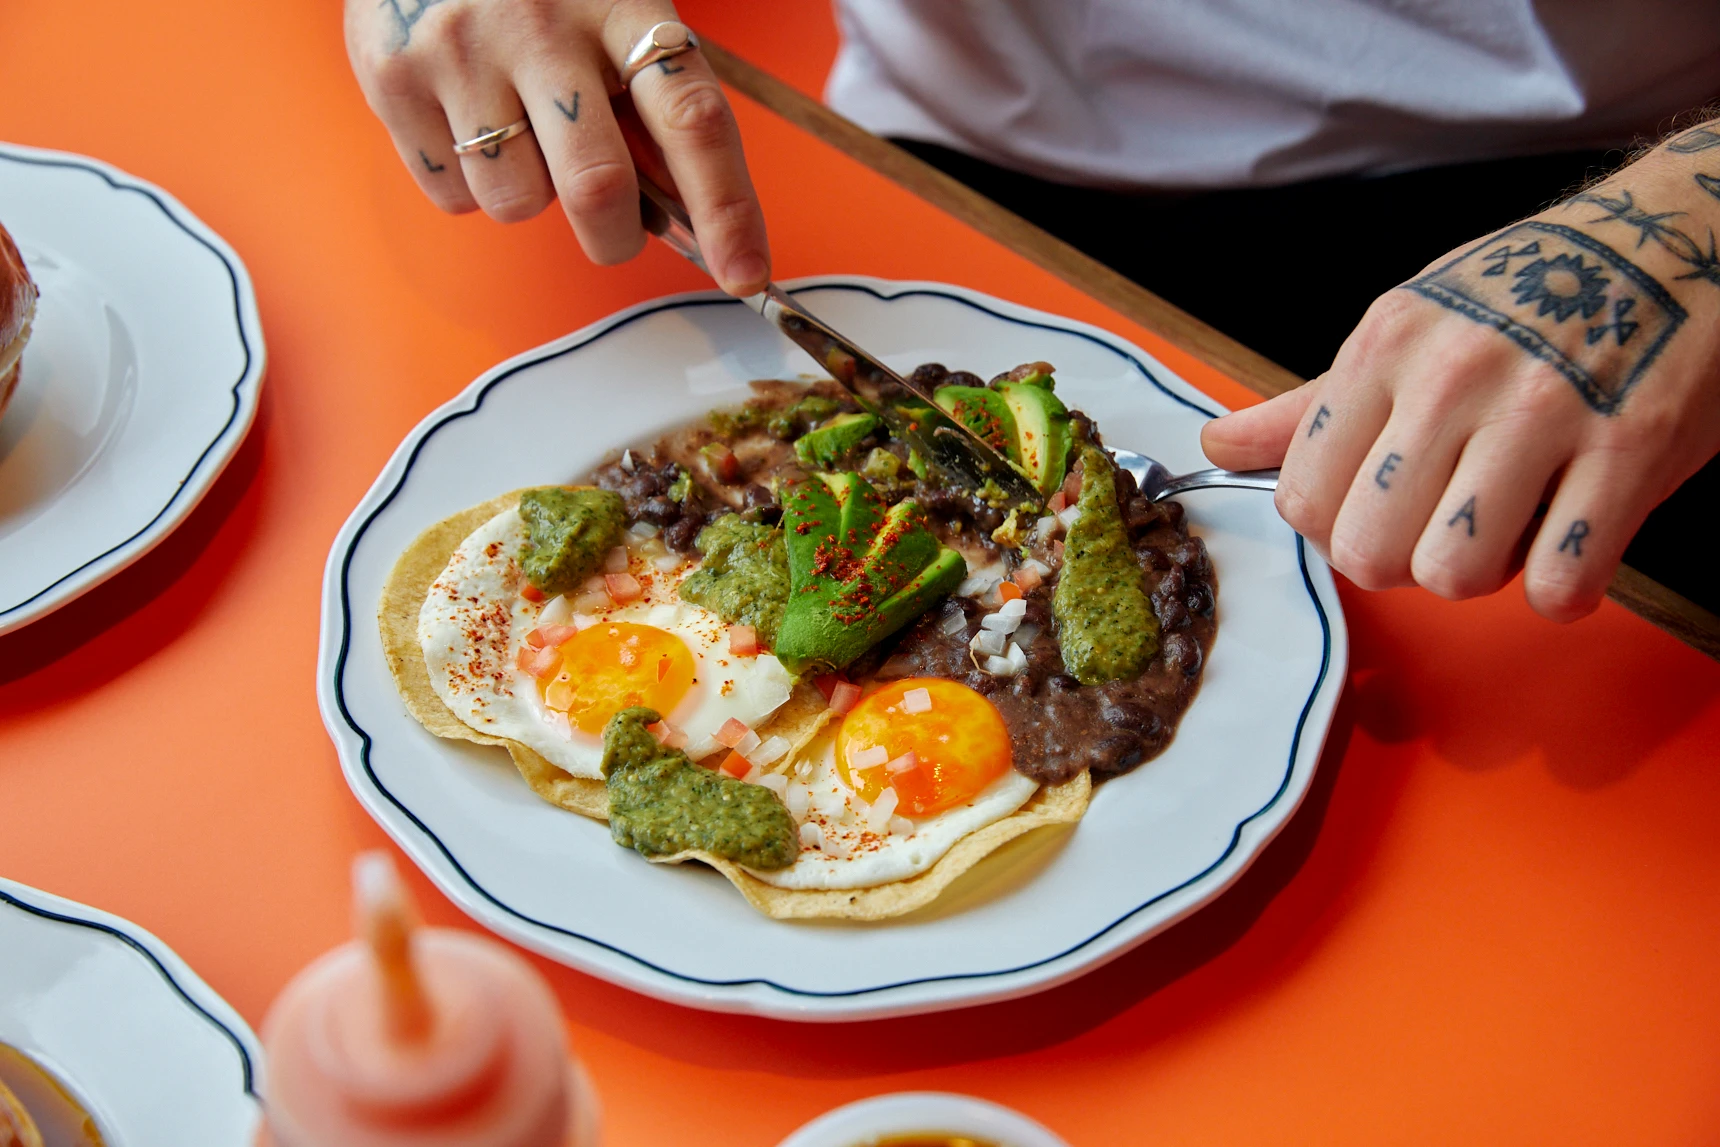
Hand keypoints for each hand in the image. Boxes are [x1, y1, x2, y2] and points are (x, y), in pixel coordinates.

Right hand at [345, 0, 770, 294]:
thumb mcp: (613, 17)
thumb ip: (653, 107)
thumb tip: (694, 222)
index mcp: (624, 6)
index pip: (693, 121)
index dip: (726, 209)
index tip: (747, 275)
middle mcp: (544, 25)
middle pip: (597, 188)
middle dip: (613, 239)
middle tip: (611, 228)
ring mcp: (463, 49)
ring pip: (517, 203)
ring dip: (530, 198)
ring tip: (516, 133)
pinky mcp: (394, 76)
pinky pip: (452, 195)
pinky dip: (469, 184)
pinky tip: (465, 120)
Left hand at [1202, 125, 1719, 621]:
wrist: (1684, 236)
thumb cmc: (1530, 293)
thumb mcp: (1408, 326)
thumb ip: (1311, 405)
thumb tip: (1218, 446)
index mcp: (1386, 348)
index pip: (1302, 497)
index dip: (1334, 528)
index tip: (1372, 511)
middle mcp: (1454, 378)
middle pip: (1369, 551)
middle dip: (1401, 562)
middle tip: (1442, 528)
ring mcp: (1546, 415)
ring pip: (1454, 574)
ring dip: (1482, 576)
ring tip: (1511, 528)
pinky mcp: (1631, 452)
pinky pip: (1560, 582)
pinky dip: (1563, 588)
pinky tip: (1572, 544)